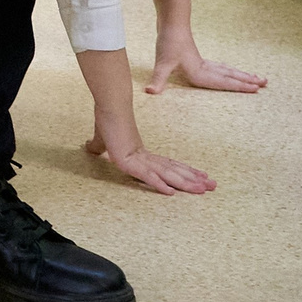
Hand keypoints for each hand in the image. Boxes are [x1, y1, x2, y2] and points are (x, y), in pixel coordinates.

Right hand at [85, 126, 215, 194]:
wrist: (107, 108)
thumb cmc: (107, 121)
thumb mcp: (102, 141)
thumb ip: (97, 147)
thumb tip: (88, 147)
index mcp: (143, 154)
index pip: (168, 166)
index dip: (185, 173)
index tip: (200, 178)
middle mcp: (146, 158)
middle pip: (174, 171)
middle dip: (194, 180)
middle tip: (213, 186)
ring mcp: (139, 159)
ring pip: (167, 175)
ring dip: (186, 183)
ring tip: (203, 189)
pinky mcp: (129, 161)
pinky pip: (146, 176)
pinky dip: (158, 184)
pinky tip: (170, 192)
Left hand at [148, 50, 268, 94]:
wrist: (172, 21)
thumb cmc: (168, 41)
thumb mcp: (161, 63)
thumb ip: (158, 80)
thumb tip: (150, 93)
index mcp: (200, 72)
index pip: (223, 82)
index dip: (239, 87)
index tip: (256, 89)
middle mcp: (204, 68)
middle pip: (230, 76)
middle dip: (247, 81)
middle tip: (265, 83)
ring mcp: (202, 62)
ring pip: (226, 71)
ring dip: (240, 75)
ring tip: (256, 78)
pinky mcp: (198, 58)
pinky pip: (219, 68)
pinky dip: (228, 71)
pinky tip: (229, 72)